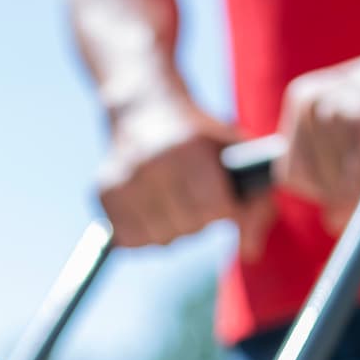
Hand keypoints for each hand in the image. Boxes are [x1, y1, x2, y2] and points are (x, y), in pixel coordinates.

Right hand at [98, 98, 276, 261]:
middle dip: (200, 219)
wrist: (144, 106)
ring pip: (160, 240)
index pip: (215, 209)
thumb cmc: (200, 135)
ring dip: (173, 230)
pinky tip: (151, 209)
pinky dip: (146, 233)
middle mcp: (150, 162)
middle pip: (189, 227)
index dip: (226, 210)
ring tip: (175, 203)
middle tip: (198, 196)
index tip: (225, 200)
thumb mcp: (236, 152)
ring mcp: (122, 178)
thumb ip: (256, 200)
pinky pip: (132, 240)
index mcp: (188, 147)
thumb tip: (250, 252)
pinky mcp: (103, 192)